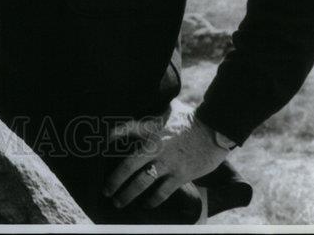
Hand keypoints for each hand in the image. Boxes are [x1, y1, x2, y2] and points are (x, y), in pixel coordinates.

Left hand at [103, 112, 230, 209]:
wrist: (215, 129)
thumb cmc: (189, 118)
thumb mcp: (166, 110)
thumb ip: (151, 115)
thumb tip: (141, 108)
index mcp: (151, 129)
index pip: (126, 130)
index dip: (112, 137)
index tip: (99, 145)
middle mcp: (156, 147)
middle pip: (129, 166)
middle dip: (115, 181)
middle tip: (106, 191)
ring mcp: (168, 162)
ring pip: (143, 183)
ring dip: (129, 194)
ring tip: (119, 202)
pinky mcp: (181, 174)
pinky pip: (163, 191)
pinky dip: (153, 200)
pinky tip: (147, 204)